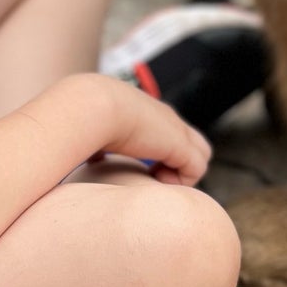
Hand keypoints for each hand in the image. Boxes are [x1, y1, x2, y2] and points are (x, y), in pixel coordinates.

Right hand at [94, 79, 212, 186]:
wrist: (92, 105)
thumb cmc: (86, 119)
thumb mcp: (96, 131)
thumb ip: (100, 144)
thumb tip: (95, 160)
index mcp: (145, 112)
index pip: (168, 132)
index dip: (160, 155)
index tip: (138, 168)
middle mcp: (164, 117)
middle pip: (191, 142)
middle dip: (176, 163)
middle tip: (151, 176)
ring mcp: (175, 129)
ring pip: (200, 154)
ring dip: (180, 174)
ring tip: (153, 179)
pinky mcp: (179, 144)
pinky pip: (196, 169)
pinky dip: (180, 181)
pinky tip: (154, 178)